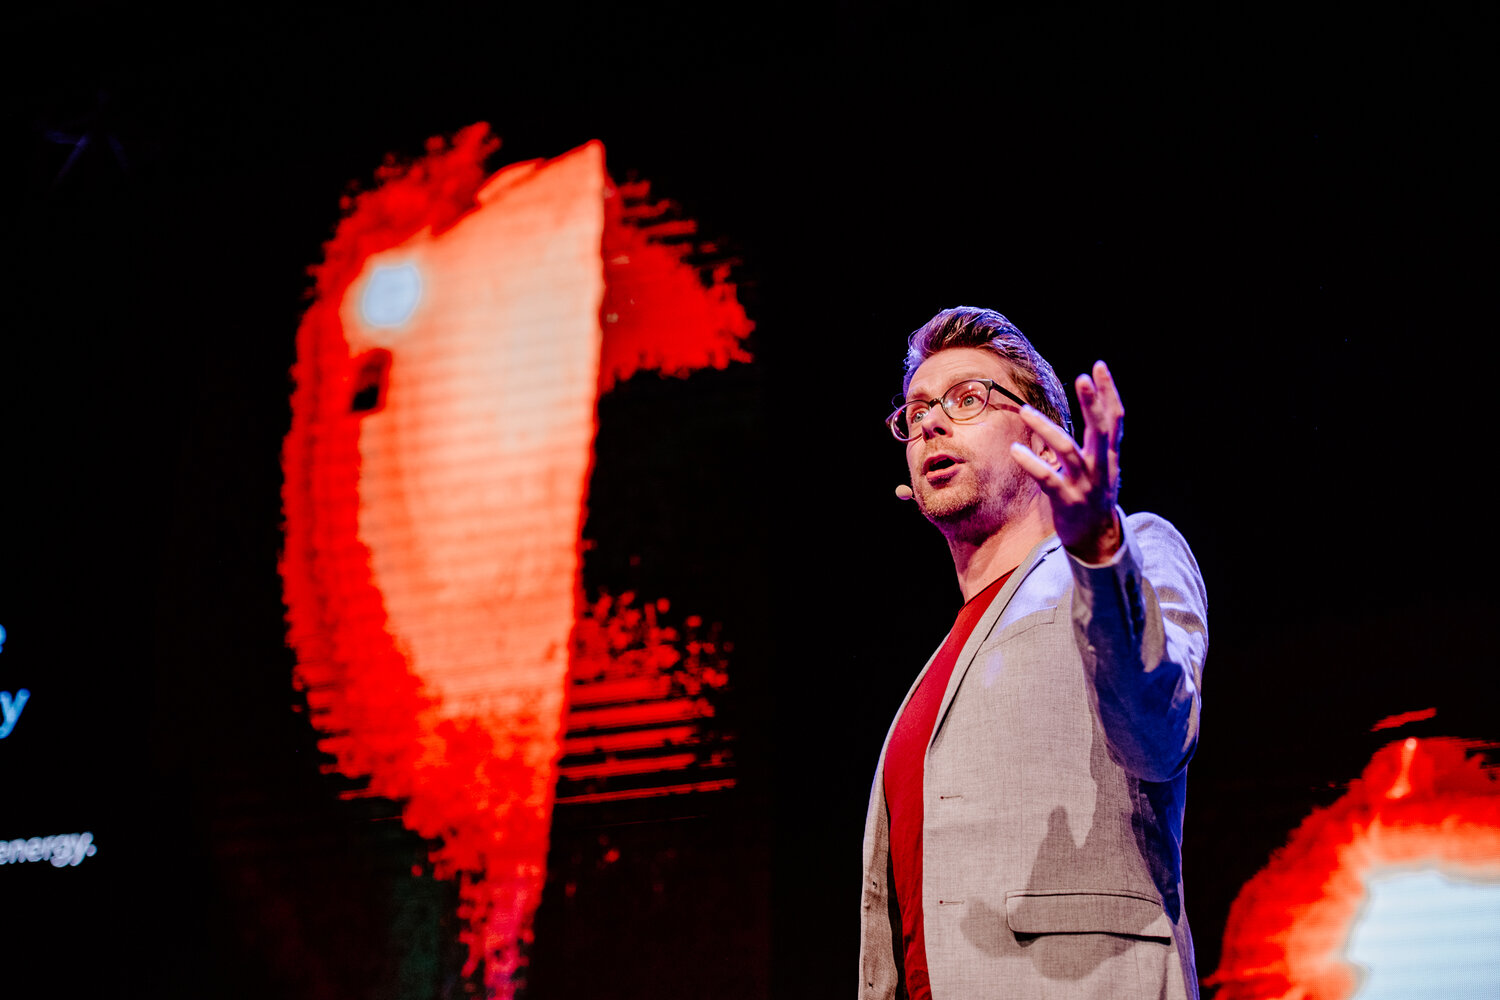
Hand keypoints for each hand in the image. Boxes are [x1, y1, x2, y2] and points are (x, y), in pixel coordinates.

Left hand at [1009, 360, 1123, 562]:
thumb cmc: (1094, 498)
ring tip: (1025, 411)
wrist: (1097, 541)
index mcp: (1108, 456)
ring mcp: (1084, 484)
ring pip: (1068, 451)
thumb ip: (1099, 442)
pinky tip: (1015, 450)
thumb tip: (1096, 409)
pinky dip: (1031, 463)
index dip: (1109, 393)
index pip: (1115, 419)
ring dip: (1046, 429)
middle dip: (1093, 403)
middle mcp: (1100, 467)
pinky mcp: (1066, 500)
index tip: (1099, 367)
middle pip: (1101, 430)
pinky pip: (1047, 478)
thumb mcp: (1104, 468)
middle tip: (1082, 378)